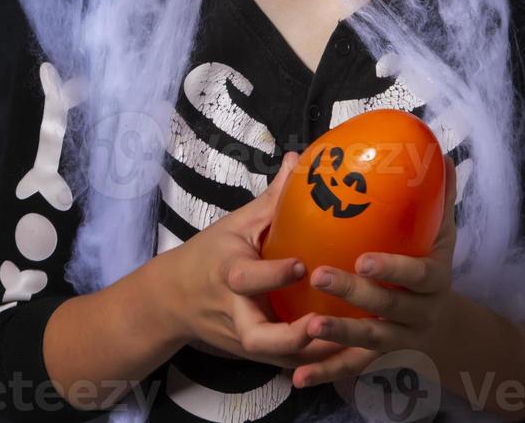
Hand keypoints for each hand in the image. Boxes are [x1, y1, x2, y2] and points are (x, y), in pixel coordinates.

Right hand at [161, 151, 344, 369]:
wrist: (172, 300)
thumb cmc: (210, 255)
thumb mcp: (237, 223)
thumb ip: (272, 198)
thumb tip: (298, 159)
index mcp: (228, 274)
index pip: (248, 278)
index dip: (273, 274)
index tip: (302, 265)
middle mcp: (235, 313)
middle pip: (257, 338)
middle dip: (289, 337)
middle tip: (322, 324)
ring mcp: (243, 340)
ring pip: (276, 360)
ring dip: (312, 357)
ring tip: (352, 343)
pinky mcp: (254, 355)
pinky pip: (285, 365)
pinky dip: (314, 364)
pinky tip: (348, 352)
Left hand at [292, 153, 457, 388]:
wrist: (445, 325)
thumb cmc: (432, 262)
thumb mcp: (441, 231)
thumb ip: (438, 195)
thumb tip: (440, 154)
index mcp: (434, 279)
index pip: (417, 275)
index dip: (393, 270)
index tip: (365, 259)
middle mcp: (419, 313)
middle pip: (387, 308)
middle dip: (354, 295)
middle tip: (320, 276)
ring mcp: (399, 340)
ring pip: (368, 343)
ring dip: (337, 336)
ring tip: (307, 326)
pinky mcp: (378, 360)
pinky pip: (351, 370)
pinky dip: (325, 374)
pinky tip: (297, 378)